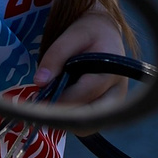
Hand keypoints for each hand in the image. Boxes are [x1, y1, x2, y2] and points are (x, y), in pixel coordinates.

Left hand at [31, 5, 132, 130]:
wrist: (106, 32)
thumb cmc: (90, 31)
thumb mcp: (72, 35)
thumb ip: (55, 56)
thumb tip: (39, 82)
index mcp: (111, 70)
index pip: (85, 93)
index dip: (60, 100)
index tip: (39, 101)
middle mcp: (118, 91)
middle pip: (91, 117)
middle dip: (64, 116)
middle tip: (43, 106)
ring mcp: (117, 102)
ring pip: (91, 125)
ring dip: (68, 119)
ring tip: (52, 103)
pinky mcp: (111, 108)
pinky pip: (91, 122)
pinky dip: (74, 118)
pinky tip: (63, 104)